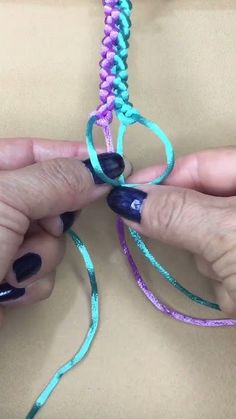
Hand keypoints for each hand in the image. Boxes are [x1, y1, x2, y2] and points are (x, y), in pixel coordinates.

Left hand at [0, 138, 128, 325]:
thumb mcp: (4, 201)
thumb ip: (55, 180)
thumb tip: (102, 171)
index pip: (35, 151)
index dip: (75, 157)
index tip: (114, 165)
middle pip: (50, 197)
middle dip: (54, 218)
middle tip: (48, 226)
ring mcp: (3, 240)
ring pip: (52, 239)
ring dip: (41, 256)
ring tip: (12, 267)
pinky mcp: (8, 273)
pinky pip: (43, 270)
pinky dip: (32, 282)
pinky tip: (8, 289)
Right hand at [107, 147, 235, 313]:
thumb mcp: (226, 233)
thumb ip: (177, 211)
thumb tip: (125, 197)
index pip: (201, 162)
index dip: (161, 176)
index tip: (123, 194)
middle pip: (201, 199)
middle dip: (188, 226)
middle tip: (172, 240)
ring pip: (208, 233)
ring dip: (208, 257)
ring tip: (229, 276)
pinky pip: (219, 259)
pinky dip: (220, 277)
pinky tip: (235, 290)